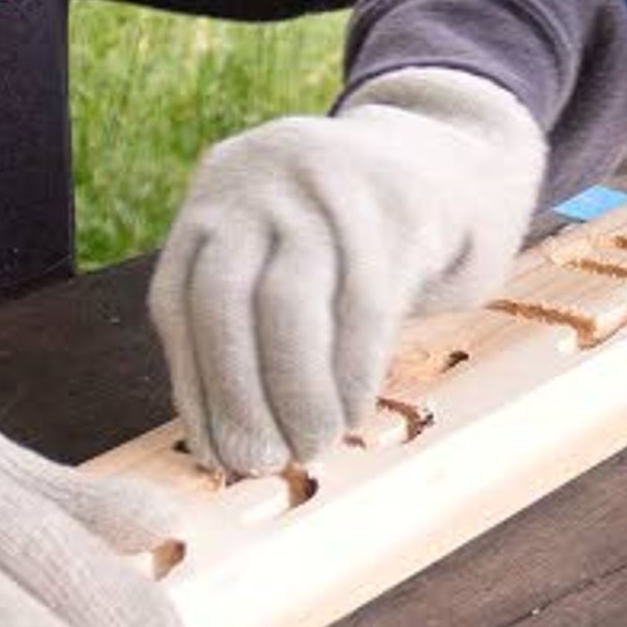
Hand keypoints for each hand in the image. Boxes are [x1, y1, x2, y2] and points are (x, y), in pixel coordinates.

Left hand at [152, 66, 545, 475]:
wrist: (447, 164)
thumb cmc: (348, 241)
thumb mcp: (279, 251)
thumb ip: (243, 323)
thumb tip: (225, 444)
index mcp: (216, 193)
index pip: (179, 300)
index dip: (195, 388)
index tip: (216, 457)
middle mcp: (261, 178)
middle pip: (227, 297)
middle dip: (238, 394)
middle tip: (260, 463)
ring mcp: (326, 181)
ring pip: (291, 303)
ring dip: (297, 393)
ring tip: (311, 447)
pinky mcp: (394, 201)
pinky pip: (363, 304)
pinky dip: (351, 372)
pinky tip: (353, 411)